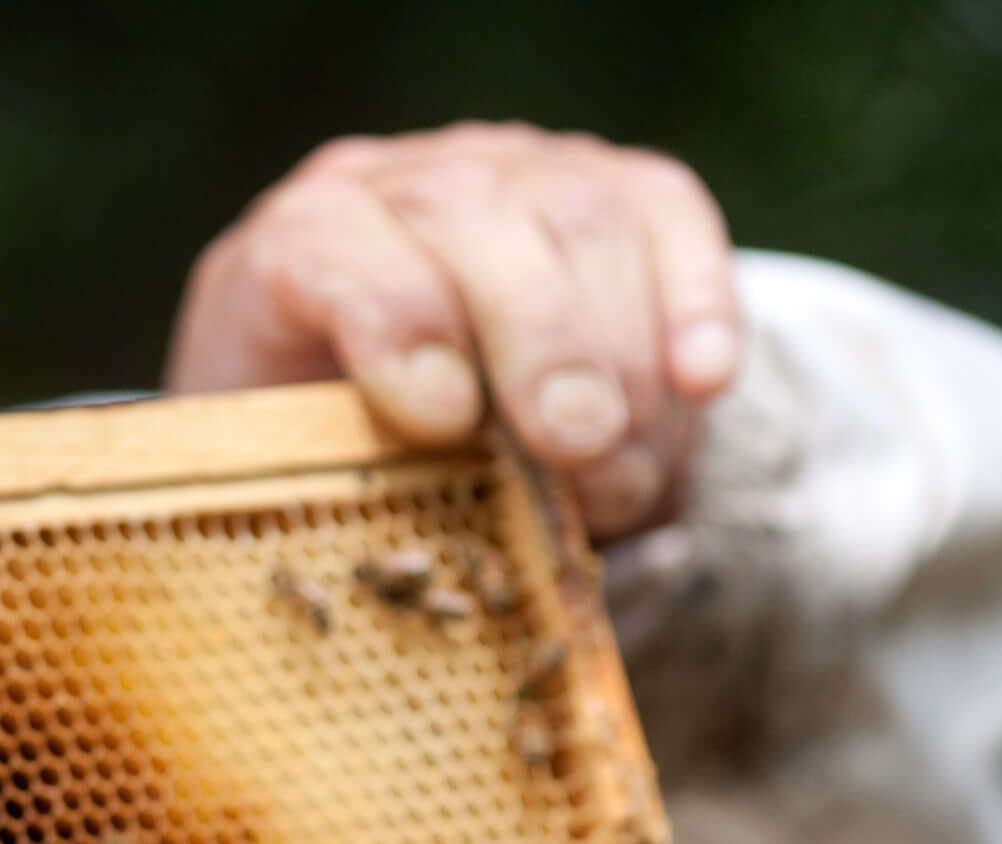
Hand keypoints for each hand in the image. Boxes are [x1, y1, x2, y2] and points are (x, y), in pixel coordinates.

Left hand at [167, 124, 738, 539]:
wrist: (392, 375)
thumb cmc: (338, 438)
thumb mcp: (308, 460)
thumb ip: (344, 469)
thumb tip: (434, 516)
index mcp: (298, 241)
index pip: (327, 247)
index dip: (393, 323)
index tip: (442, 419)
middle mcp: (408, 183)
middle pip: (475, 219)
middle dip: (539, 341)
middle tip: (575, 446)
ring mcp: (520, 170)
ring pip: (584, 222)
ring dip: (619, 358)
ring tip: (623, 478)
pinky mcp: (622, 185)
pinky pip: (671, 219)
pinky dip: (696, 304)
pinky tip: (703, 383)